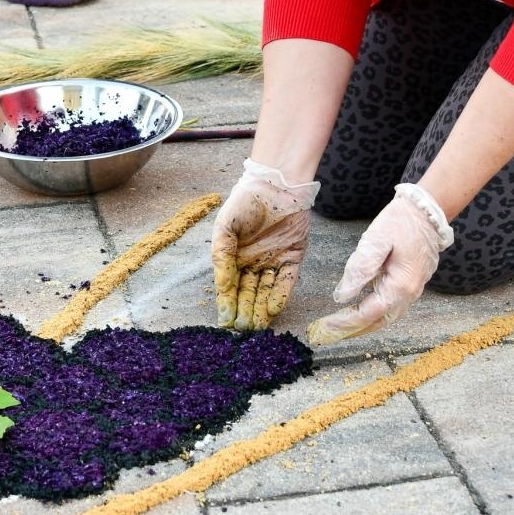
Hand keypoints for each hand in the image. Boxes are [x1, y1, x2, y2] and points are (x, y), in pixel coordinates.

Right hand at [212, 159, 319, 330]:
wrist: (275, 185)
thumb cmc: (245, 203)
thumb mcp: (224, 228)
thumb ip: (221, 257)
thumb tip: (221, 286)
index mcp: (234, 257)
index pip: (230, 287)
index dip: (227, 304)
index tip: (226, 322)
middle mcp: (253, 263)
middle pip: (248, 293)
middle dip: (245, 311)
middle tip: (244, 329)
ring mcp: (273, 262)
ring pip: (266, 291)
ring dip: (261, 308)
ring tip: (257, 326)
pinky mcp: (292, 258)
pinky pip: (286, 281)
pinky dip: (280, 295)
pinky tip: (273, 309)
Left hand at [307, 184, 452, 345]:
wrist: (427, 211)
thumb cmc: (400, 222)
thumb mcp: (376, 240)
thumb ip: (360, 269)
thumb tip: (342, 296)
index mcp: (400, 286)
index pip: (368, 314)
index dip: (346, 322)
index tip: (326, 325)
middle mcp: (409, 294)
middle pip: (377, 322)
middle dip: (352, 330)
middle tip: (327, 332)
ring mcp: (413, 291)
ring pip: (385, 318)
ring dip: (362, 325)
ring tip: (339, 327)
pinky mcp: (412, 285)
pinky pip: (391, 308)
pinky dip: (373, 315)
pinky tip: (359, 312)